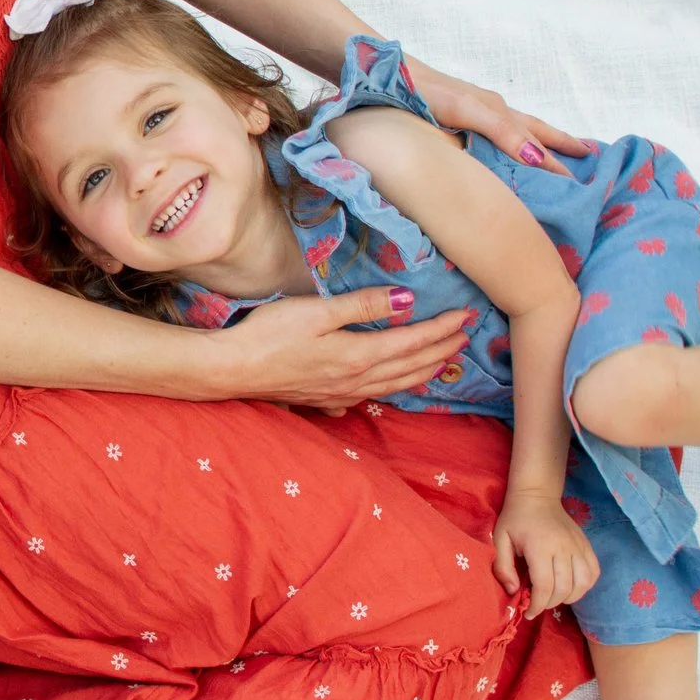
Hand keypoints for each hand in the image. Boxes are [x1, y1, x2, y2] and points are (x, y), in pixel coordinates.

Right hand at [211, 286, 472, 410]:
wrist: (232, 370)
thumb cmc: (269, 334)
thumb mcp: (317, 311)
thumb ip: (363, 305)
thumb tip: (407, 300)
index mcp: (359, 355)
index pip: (413, 341)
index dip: (441, 329)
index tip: (466, 317)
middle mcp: (357, 379)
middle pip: (411, 366)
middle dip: (442, 351)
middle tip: (466, 337)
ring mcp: (341, 393)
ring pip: (395, 385)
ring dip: (423, 373)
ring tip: (443, 362)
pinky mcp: (325, 399)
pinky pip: (371, 396)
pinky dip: (392, 389)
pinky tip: (390, 389)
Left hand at [403, 57, 587, 178]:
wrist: (385, 73)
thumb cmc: (424, 90)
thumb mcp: (466, 110)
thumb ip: (500, 131)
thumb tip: (535, 157)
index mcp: (496, 112)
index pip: (535, 144)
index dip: (555, 165)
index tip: (577, 187)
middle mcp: (492, 110)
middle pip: (535, 131)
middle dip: (560, 148)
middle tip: (589, 161)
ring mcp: (477, 111)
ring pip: (520, 130)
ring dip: (543, 142)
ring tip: (564, 152)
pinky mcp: (461, 113)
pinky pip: (500, 130)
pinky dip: (517, 139)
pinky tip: (511, 148)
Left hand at [493, 489, 600, 617]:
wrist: (537, 495)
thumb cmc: (515, 519)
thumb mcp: (500, 539)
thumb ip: (503, 566)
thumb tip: (514, 591)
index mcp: (540, 547)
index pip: (544, 586)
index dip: (537, 605)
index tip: (529, 612)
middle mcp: (563, 548)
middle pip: (563, 588)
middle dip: (549, 603)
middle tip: (538, 603)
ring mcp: (578, 546)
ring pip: (582, 584)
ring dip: (569, 597)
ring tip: (554, 596)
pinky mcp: (587, 545)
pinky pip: (593, 572)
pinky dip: (585, 586)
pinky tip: (571, 587)